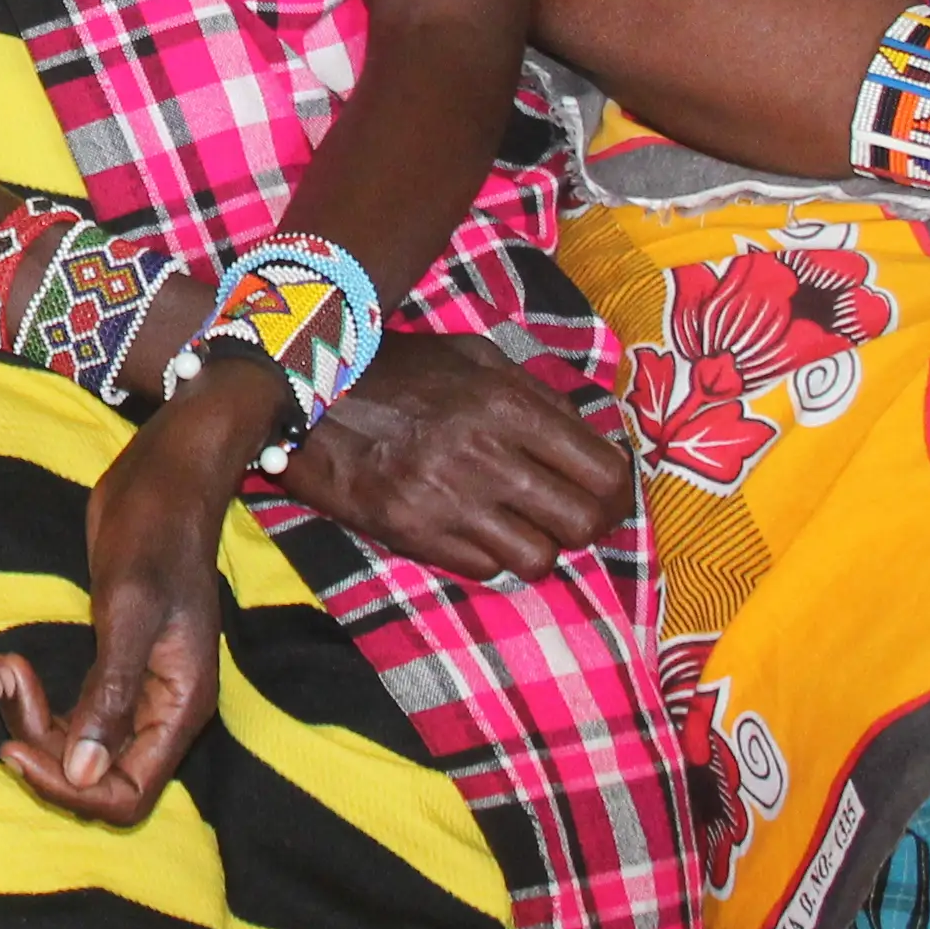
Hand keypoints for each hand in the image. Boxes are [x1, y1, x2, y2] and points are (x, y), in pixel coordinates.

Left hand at [0, 360, 259, 824]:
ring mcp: (136, 690)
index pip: (127, 794)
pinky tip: (4, 662)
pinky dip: (32, 695)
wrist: (162, 479)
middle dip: (40, 741)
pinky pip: (69, 709)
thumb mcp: (130, 609)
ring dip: (28, 714)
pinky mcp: (111, 665)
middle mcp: (161, 709)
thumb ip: (110, 694)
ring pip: (74, 743)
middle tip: (2, 679)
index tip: (15, 747)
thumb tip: (82, 772)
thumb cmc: (154, 533)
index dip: (69, 788)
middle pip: (94, 775)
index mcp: (180, 706)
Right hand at [279, 333, 630, 580]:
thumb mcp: (475, 358)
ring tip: (519, 527)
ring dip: (537, 546)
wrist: (311, 398)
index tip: (608, 496)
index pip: (604, 473)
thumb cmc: (401, 372)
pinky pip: (487, 570)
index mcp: (510, 406)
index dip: (619, 493)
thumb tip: (590, 438)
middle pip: (583, 523)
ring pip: (540, 559)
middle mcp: (488, 457)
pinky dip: (490, 557)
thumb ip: (536, 395)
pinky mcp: (416, 534)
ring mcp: (451, 501)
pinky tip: (475, 531)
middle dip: (586, 525)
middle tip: (568, 517)